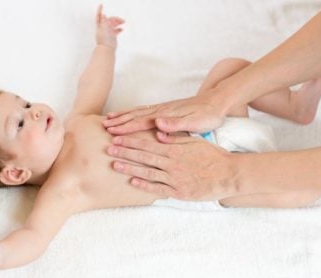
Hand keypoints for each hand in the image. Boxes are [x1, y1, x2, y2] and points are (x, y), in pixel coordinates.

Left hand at [95, 4, 123, 48]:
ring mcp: (108, 32)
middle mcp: (104, 28)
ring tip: (123, 22)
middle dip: (115, 18)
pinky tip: (122, 29)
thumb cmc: (104, 40)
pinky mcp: (112, 35)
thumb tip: (103, 15)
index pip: (99, 16)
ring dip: (118, 22)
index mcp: (100, 25)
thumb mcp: (103, 28)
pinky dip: (119, 29)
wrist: (107, 49)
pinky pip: (116, 30)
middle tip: (122, 20)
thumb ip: (103, 21)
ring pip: (113, 24)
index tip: (101, 5)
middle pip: (109, 20)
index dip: (99, 10)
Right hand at [103, 90, 225, 134]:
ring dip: (122, 116)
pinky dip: (132, 113)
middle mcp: (161, 111)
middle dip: (119, 121)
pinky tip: (128, 115)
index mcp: (165, 115)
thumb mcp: (195, 122)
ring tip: (108, 119)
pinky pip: (144, 111)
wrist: (217, 101)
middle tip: (103, 127)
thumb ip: (176, 124)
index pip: (141, 122)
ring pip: (137, 112)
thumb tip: (158, 124)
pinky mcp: (165, 109)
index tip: (112, 133)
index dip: (125, 128)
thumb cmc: (208, 115)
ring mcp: (162, 109)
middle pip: (135, 115)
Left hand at [107, 132, 238, 199]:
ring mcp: (175, 178)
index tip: (118, 138)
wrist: (229, 174)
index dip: (131, 141)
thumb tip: (159, 132)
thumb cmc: (213, 156)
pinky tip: (132, 181)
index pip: (148, 144)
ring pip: (148, 172)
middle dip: (125, 152)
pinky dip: (145, 185)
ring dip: (130, 168)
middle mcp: (172, 163)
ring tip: (115, 164)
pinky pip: (158, 188)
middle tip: (109, 149)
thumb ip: (176, 137)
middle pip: (144, 157)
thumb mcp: (195, 142)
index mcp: (175, 149)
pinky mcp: (178, 192)